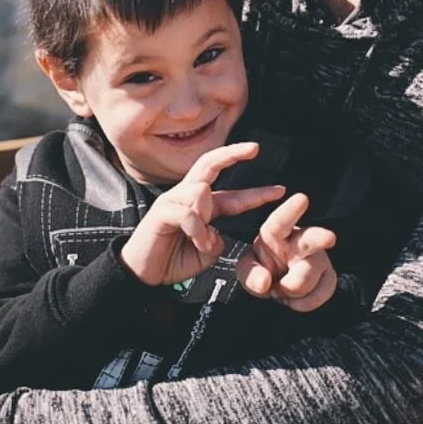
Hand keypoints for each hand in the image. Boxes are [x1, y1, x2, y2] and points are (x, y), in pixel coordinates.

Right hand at [120, 142, 285, 285]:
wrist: (143, 275)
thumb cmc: (171, 261)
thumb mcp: (204, 253)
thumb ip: (215, 240)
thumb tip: (217, 233)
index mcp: (202, 208)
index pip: (232, 195)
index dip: (256, 193)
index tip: (280, 190)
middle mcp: (187, 197)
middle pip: (210, 164)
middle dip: (233, 153)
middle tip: (254, 148)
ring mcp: (173, 201)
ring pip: (201, 190)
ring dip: (207, 218)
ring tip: (203, 242)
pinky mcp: (161, 211)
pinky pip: (187, 212)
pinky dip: (197, 229)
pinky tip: (197, 242)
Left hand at [236, 192, 338, 311]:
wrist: (279, 287)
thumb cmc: (264, 269)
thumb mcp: (247, 270)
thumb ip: (250, 274)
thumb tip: (265, 283)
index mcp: (276, 233)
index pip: (281, 220)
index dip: (291, 210)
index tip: (302, 199)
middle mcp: (300, 241)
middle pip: (313, 238)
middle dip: (321, 237)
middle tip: (329, 238)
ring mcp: (318, 258)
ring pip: (308, 275)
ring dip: (290, 290)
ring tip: (282, 289)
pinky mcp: (329, 276)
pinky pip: (321, 293)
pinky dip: (304, 303)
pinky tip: (295, 298)